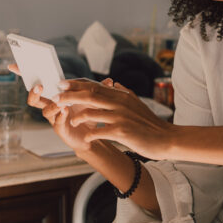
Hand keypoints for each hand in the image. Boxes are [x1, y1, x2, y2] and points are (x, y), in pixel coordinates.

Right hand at [7, 62, 93, 153]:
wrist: (94, 136)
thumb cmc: (88, 115)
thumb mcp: (93, 99)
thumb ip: (98, 89)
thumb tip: (110, 80)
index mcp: (54, 96)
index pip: (37, 83)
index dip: (23, 75)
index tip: (13, 64)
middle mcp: (50, 107)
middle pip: (33, 98)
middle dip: (33, 91)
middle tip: (39, 85)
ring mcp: (54, 119)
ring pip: (44, 111)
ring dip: (51, 104)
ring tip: (58, 100)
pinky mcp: (60, 130)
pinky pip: (56, 122)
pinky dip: (60, 115)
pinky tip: (65, 110)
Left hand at [56, 78, 174, 159]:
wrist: (166, 139)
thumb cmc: (151, 124)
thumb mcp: (137, 103)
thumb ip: (124, 93)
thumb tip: (113, 83)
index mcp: (122, 95)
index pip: (95, 86)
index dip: (77, 84)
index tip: (62, 84)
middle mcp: (120, 103)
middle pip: (89, 96)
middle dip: (70, 96)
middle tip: (56, 97)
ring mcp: (120, 117)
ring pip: (91, 112)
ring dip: (77, 117)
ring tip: (70, 121)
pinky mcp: (122, 131)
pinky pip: (99, 131)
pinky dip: (90, 134)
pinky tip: (85, 138)